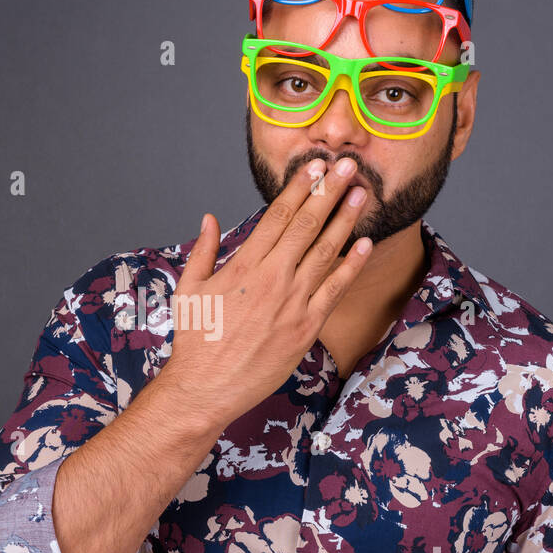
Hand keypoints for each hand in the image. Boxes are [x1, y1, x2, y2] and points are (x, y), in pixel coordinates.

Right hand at [158, 156, 371, 429]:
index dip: (299, 187)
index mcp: (243, 265)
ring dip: (346, 220)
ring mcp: (292, 303)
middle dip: (329, 191)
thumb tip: (209, 218)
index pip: (277, 216)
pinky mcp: (305, 328)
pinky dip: (352, 265)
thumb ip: (204, 250)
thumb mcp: (188, 288)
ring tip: (362, 194)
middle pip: (307, 225)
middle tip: (348, 165)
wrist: (205, 387)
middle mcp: (271, 278)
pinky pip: (335, 290)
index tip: (314, 166)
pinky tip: (365, 244)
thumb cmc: (195, 340)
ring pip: (326, 252)